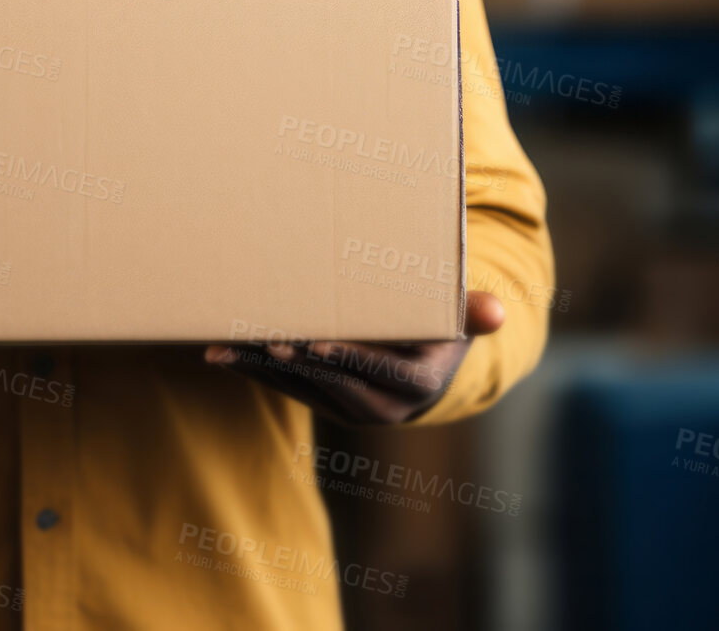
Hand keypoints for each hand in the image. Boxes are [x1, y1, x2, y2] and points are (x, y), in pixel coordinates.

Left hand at [201, 291, 505, 425]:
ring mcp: (349, 408)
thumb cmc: (442, 326)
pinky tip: (223, 353)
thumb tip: (495, 311)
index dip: (347, 355)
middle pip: (330, 379)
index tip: (314, 340)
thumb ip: (472, 312)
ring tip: (222, 347)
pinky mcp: (322, 402)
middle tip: (259, 335)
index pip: (378, 370)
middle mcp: (383, 406)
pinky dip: (254, 369)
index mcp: (417, 384)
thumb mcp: (458, 318)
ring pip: (299, 385)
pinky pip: (284, 386)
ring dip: (259, 366)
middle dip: (293, 357)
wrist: (428, 367)